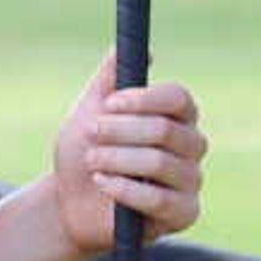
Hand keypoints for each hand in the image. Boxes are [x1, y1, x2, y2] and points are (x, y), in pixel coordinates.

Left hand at [50, 51, 205, 258]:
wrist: (69, 203)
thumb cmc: (84, 153)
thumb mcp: (89, 111)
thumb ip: (108, 80)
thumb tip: (124, 46)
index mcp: (177, 117)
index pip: (178, 99)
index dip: (144, 99)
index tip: (109, 103)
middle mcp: (191, 146)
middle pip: (167, 130)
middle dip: (121, 131)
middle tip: (91, 132)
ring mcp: (191, 181)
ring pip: (160, 163)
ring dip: (117, 159)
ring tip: (92, 161)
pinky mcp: (184, 213)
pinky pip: (160, 200)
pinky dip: (124, 189)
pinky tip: (102, 183)